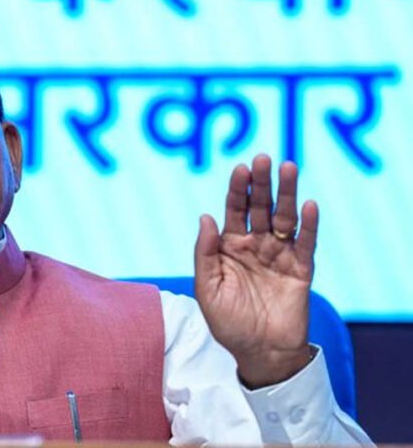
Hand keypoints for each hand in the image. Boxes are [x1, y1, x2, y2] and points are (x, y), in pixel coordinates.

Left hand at [194, 154, 317, 387]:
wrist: (259, 354)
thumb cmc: (228, 323)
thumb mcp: (207, 289)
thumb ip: (205, 253)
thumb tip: (205, 216)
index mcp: (230, 247)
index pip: (233, 211)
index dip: (236, 190)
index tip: (239, 168)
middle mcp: (255, 246)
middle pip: (260, 208)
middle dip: (261, 184)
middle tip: (263, 158)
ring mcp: (279, 256)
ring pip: (284, 219)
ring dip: (287, 194)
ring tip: (288, 168)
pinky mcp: (301, 270)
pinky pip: (305, 243)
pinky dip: (308, 225)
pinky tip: (309, 205)